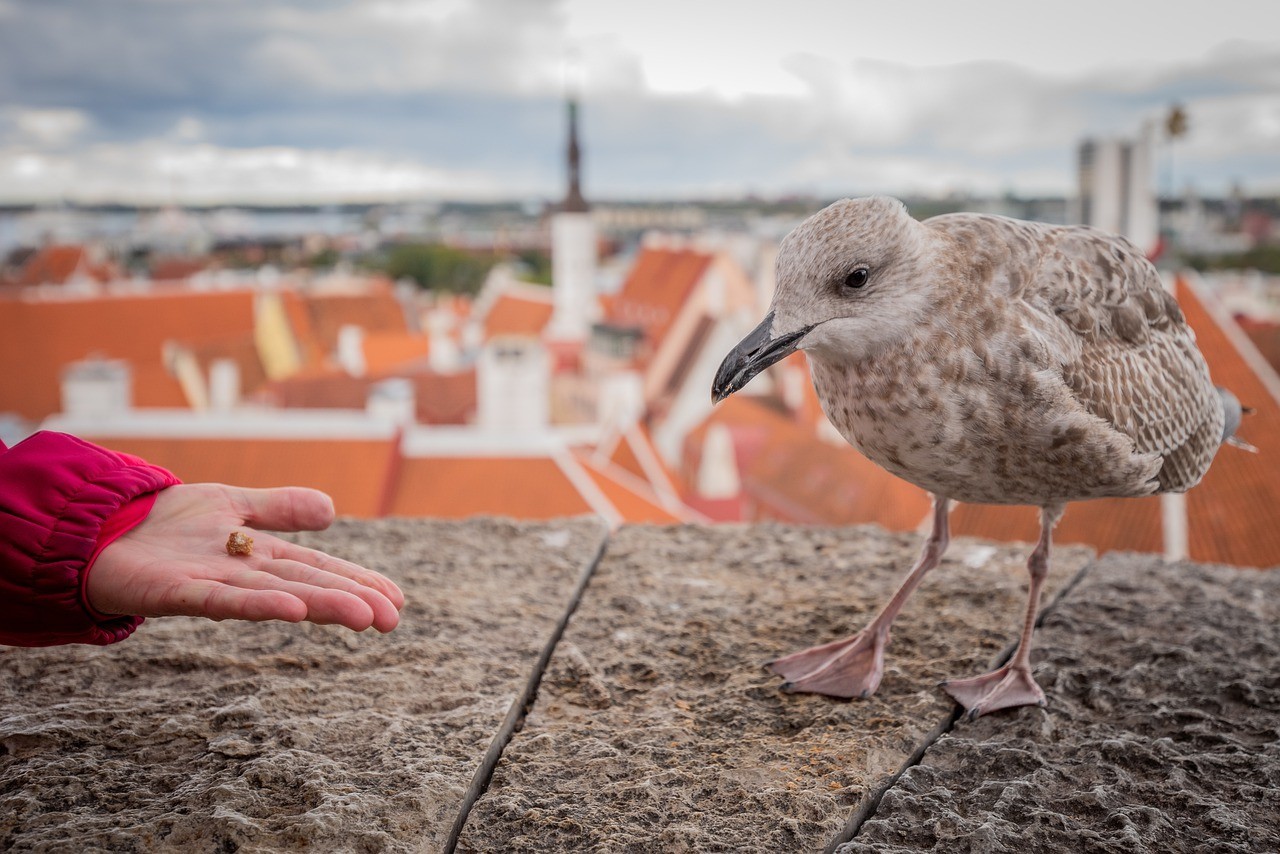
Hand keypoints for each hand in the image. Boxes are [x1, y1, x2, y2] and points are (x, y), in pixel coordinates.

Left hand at [88, 484, 403, 632]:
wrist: (98, 529)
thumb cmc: (164, 524)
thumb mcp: (232, 502)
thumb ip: (280, 507)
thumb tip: (332, 511)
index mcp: (260, 554)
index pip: (319, 567)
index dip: (358, 581)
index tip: (396, 600)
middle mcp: (244, 573)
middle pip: (307, 584)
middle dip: (351, 600)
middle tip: (393, 619)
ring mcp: (215, 584)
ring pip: (278, 595)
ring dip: (321, 606)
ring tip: (363, 617)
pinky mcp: (179, 592)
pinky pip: (224, 601)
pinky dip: (260, 605)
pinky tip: (293, 610)